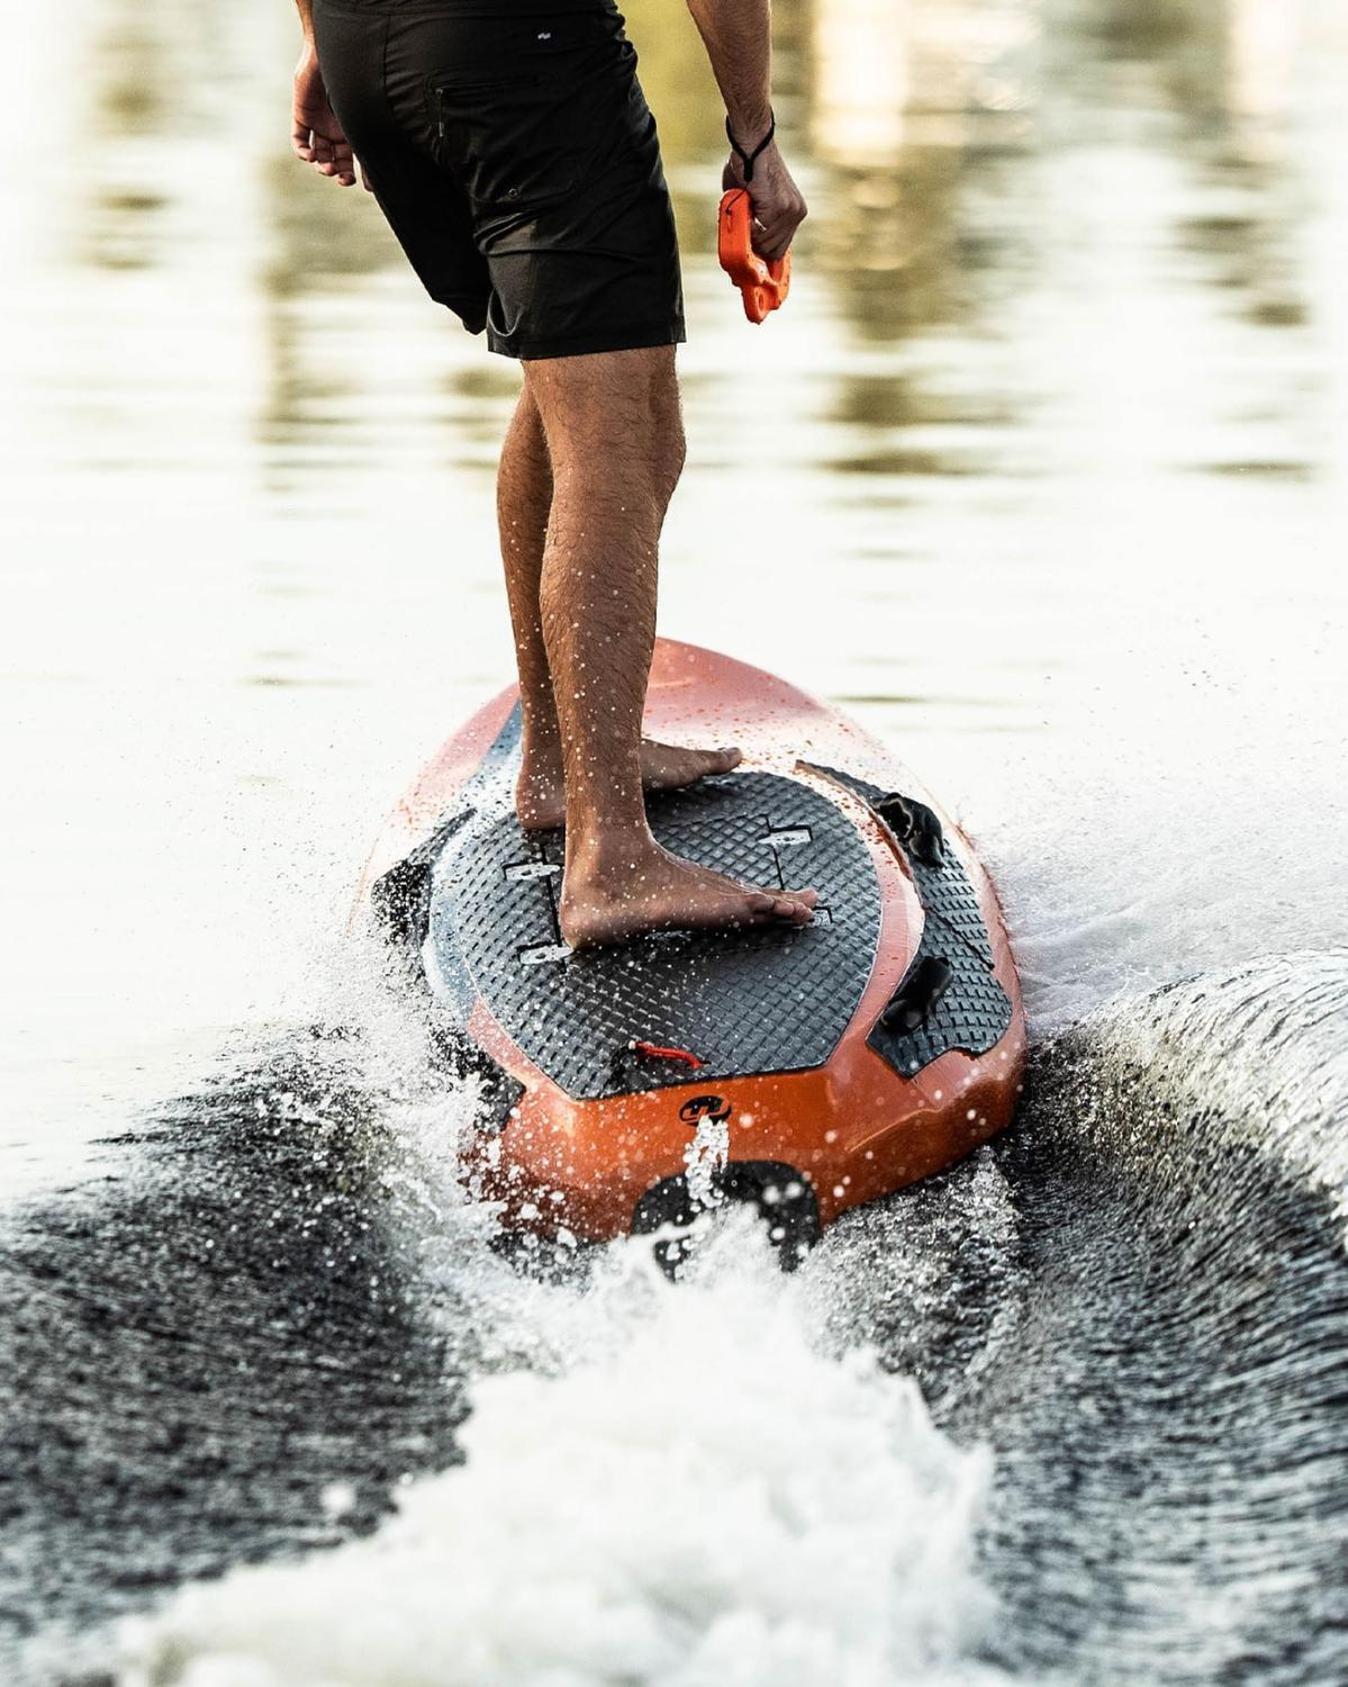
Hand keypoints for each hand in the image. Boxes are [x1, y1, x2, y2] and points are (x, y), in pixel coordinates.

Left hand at [292, 43, 368, 189]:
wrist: (333, 54)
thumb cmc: (355, 80)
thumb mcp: (366, 114)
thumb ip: (377, 137)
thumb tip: (396, 163)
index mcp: (355, 128)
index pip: (358, 157)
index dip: (362, 175)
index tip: (368, 188)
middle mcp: (337, 128)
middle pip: (338, 160)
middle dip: (340, 174)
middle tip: (343, 180)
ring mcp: (319, 123)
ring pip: (319, 154)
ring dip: (322, 167)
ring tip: (327, 168)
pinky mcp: (302, 116)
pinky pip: (299, 141)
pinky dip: (303, 152)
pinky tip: (311, 157)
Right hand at [722, 138, 805, 263]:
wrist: (752, 143)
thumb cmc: (748, 167)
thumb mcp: (754, 200)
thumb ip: (753, 221)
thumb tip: (741, 242)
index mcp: (795, 211)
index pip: (781, 248)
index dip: (764, 254)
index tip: (751, 256)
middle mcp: (796, 213)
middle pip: (774, 252)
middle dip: (755, 248)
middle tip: (740, 235)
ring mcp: (789, 211)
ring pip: (765, 245)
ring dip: (748, 236)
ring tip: (741, 212)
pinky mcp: (778, 208)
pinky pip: (759, 235)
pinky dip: (746, 228)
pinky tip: (743, 210)